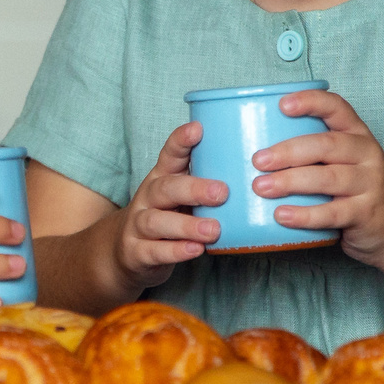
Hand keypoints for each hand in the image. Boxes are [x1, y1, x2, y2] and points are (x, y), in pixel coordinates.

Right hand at [109, 120, 228, 289]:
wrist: (126, 253)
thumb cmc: (166, 218)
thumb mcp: (180, 197)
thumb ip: (205, 184)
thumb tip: (257, 171)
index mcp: (161, 179)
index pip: (168, 155)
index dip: (181, 142)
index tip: (198, 129)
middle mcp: (147, 198)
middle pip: (165, 188)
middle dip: (193, 189)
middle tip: (222, 192)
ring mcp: (138, 226)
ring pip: (156, 221)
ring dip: (186, 225)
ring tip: (213, 230)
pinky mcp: (136, 252)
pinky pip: (154, 251)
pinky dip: (175, 251)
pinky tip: (196, 250)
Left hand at [248, 89, 383, 265]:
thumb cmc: (356, 190)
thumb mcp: (342, 162)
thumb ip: (311, 153)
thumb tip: (252, 150)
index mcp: (357, 134)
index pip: (337, 107)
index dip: (310, 102)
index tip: (281, 105)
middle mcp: (367, 154)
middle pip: (326, 145)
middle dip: (288, 151)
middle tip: (257, 160)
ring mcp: (369, 184)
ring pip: (327, 178)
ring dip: (290, 182)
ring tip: (261, 187)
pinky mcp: (366, 213)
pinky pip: (333, 212)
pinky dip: (305, 214)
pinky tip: (281, 215)